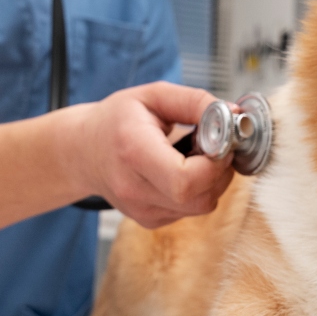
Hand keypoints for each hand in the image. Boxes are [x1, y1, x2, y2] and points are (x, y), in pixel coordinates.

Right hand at [69, 82, 234, 228]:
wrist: (82, 151)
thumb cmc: (116, 120)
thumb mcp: (153, 95)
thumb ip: (194, 101)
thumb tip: (233, 114)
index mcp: (133, 152)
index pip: (185, 179)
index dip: (215, 163)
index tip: (220, 140)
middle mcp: (135, 189)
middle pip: (200, 198)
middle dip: (220, 171)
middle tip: (214, 145)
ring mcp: (142, 210)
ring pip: (202, 205)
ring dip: (211, 180)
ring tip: (195, 154)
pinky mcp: (150, 220)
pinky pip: (191, 209)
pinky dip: (198, 189)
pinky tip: (182, 168)